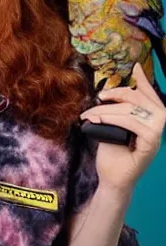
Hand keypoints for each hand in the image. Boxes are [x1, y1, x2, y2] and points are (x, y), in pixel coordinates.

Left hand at [80, 63, 165, 193]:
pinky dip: (112, 119)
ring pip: (132, 110)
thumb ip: (115, 112)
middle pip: (140, 98)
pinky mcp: (150, 145)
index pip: (148, 95)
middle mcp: (157, 125)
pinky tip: (97, 119)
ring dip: (107, 109)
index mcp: (149, 119)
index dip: (143, 80)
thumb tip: (106, 95)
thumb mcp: (111, 126)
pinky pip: (133, 124)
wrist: (112, 179)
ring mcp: (155, 135)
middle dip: (118, 93)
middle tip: (100, 96)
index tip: (136, 67)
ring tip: (90, 114)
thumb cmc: (112, 153)